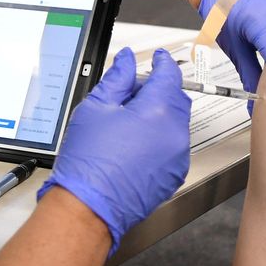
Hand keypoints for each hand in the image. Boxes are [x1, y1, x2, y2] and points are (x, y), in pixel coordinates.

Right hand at [37, 48, 191, 255]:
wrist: (88, 208)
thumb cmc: (88, 163)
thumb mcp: (96, 108)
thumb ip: (117, 78)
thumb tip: (127, 61)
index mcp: (158, 111)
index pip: (170, 75)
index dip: (163, 62)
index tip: (158, 58)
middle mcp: (175, 133)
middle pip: (176, 97)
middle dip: (158, 89)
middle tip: (131, 92)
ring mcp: (178, 155)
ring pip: (176, 122)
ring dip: (159, 114)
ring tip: (127, 122)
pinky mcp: (175, 173)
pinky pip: (174, 145)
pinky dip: (160, 137)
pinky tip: (134, 143)